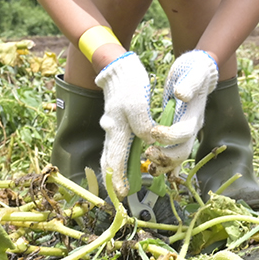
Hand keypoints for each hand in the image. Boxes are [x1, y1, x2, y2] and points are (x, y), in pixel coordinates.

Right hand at [94, 51, 156, 194]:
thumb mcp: (137, 105)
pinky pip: (118, 142)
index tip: (121, 193)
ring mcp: (113, 124)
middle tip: (119, 192)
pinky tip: (127, 158)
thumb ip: (143, 126)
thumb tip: (148, 142)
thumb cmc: (129, 83)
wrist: (119, 66)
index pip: (114, 161)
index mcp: (116, 129)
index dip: (118, 178)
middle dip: (114, 177)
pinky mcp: (118, 119)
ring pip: (113, 151)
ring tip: (121, 181)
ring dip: (117, 168)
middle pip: (110, 159)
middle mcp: (112, 130)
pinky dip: (121, 154)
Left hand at [156, 49, 219, 167]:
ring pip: (178, 155)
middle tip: (147, 154)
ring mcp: (187, 132)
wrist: (199, 72)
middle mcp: (192, 127)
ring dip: (164, 164)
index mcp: (195, 115)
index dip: (170, 136)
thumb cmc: (194, 71)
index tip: (153, 131)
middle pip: (183, 150)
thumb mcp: (193, 73)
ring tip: (149, 166)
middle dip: (166, 156)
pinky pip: (173, 152)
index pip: (185, 132)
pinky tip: (153, 169)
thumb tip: (181, 94)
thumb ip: (189, 84)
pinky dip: (165, 164)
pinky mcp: (179, 133)